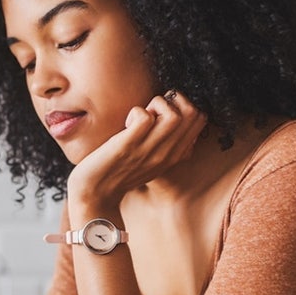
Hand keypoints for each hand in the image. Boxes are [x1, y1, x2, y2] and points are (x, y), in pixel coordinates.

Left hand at [68, 90, 206, 211]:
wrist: (94, 194)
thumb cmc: (118, 173)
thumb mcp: (152, 162)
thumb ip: (167, 145)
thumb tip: (175, 118)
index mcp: (174, 156)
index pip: (201, 119)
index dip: (183, 105)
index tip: (162, 112)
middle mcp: (166, 154)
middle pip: (194, 114)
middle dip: (174, 100)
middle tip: (152, 110)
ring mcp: (147, 151)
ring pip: (174, 116)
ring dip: (158, 104)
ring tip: (142, 114)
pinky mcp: (126, 147)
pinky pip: (144, 119)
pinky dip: (137, 112)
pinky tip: (127, 123)